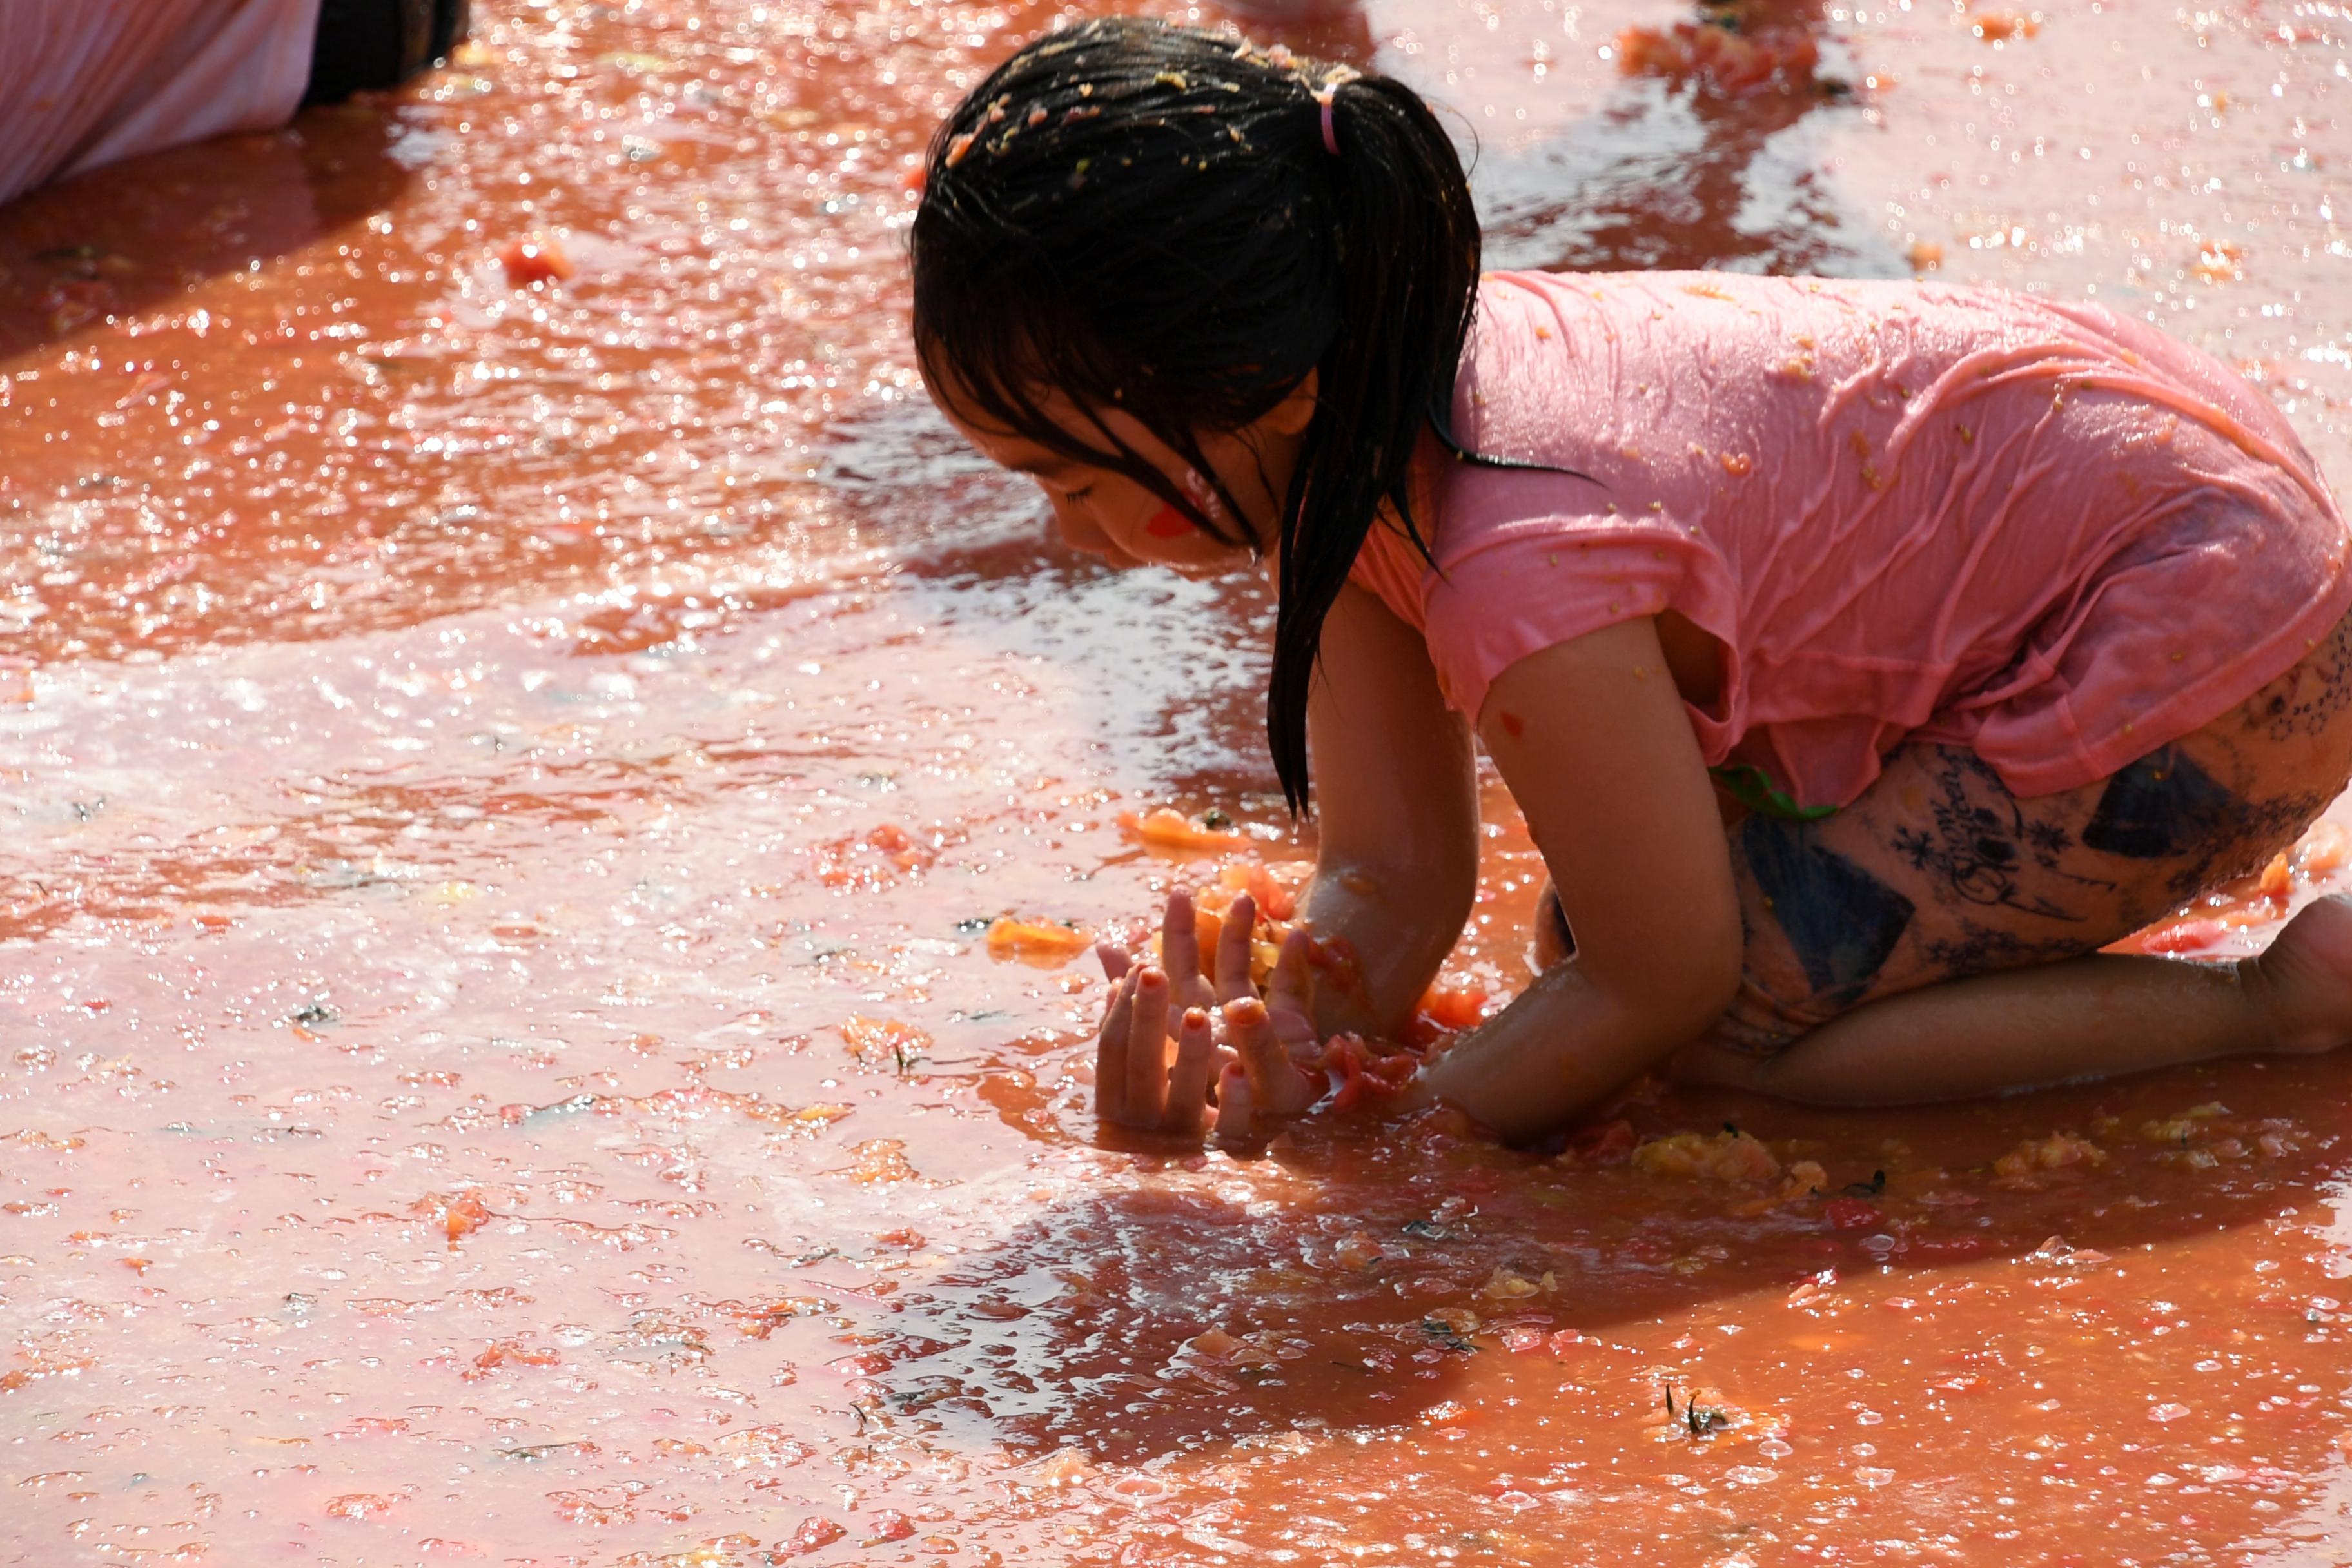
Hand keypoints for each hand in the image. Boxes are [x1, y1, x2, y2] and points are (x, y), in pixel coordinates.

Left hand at [1092, 888, 1324, 1134]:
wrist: (1333, 1123)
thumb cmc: (1293, 1109)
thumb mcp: (1270, 1081)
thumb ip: (1256, 1041)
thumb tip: (1241, 1004)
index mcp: (1200, 1048)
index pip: (1158, 1006)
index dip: (1136, 978)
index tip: (1110, 944)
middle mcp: (1219, 1033)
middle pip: (1191, 978)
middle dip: (1183, 935)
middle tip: (1177, 895)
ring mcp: (1254, 1027)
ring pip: (1235, 973)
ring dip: (1238, 936)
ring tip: (1243, 899)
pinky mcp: (1290, 1027)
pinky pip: (1288, 988)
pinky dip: (1293, 962)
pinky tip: (1299, 933)